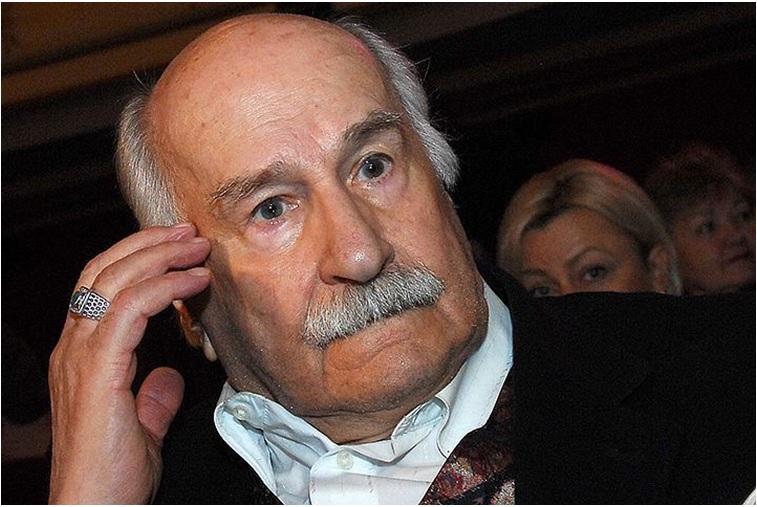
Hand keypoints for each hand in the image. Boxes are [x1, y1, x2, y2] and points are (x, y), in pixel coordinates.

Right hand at [48, 224, 210, 503]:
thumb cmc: (112, 474)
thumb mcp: (141, 426)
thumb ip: (153, 397)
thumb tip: (170, 375)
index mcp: (82, 355)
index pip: (101, 286)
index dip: (138, 259)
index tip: (178, 248)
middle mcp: (74, 346)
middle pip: (103, 270)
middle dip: (148, 243)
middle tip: (188, 232)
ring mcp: (80, 355)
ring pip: (114, 280)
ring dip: (160, 256)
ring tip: (196, 247)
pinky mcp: (97, 369)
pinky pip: (128, 309)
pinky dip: (163, 287)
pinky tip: (193, 281)